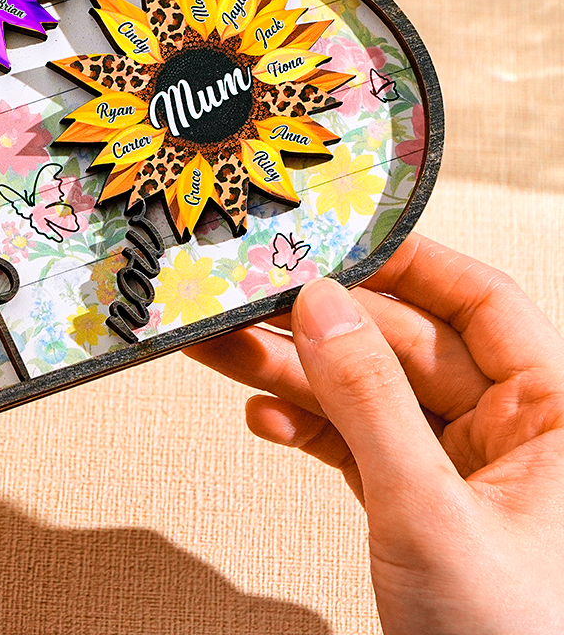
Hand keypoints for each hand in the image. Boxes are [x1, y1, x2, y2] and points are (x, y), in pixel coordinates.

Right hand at [187, 233, 563, 634]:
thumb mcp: (431, 513)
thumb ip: (370, 402)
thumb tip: (321, 305)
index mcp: (553, 415)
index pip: (480, 303)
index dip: (408, 264)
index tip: (334, 241)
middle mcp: (508, 432)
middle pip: (401, 345)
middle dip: (318, 327)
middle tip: (246, 300)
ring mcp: (455, 469)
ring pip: (366, 394)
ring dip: (293, 375)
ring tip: (223, 351)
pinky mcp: (413, 503)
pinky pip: (353, 443)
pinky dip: (306, 430)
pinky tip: (263, 419)